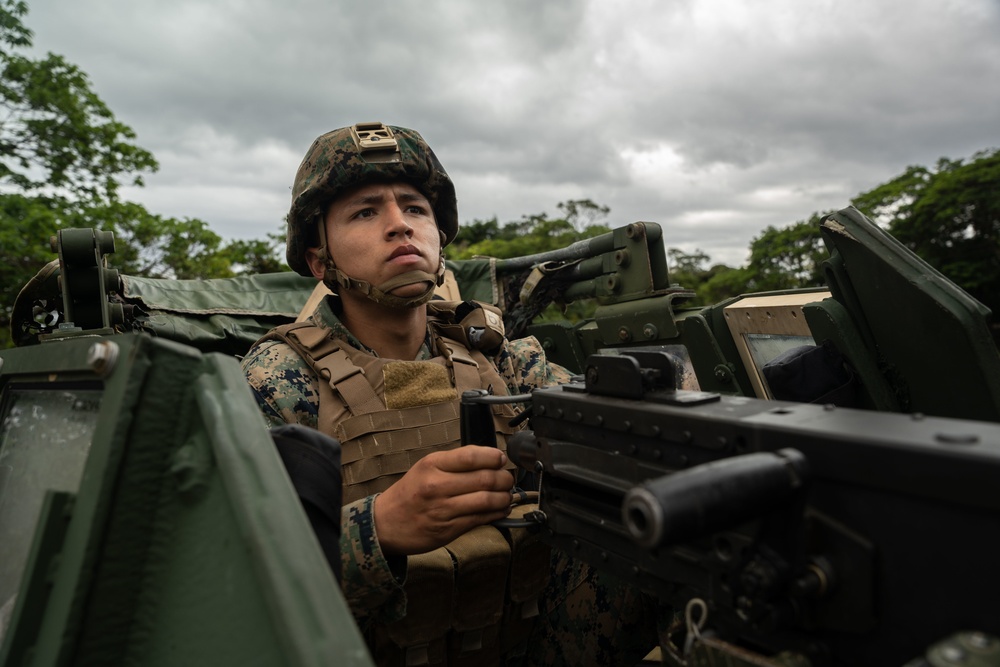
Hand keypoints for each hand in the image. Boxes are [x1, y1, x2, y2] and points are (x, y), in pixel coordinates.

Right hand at [373, 446, 513, 554]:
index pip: (471, 456)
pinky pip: (480, 519)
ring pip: (487, 500)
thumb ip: (454, 463)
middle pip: (484, 478)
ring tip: (507, 494)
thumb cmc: (409, 494)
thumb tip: (489, 459)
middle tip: (508, 478)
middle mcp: (438, 485)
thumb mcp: (425, 468)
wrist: (385, 523)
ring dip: (504, 497)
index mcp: (432, 465)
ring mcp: (444, 509)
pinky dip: (497, 513)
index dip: (493, 457)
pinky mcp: (449, 529)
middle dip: (504, 478)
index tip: (501, 459)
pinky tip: (501, 509)